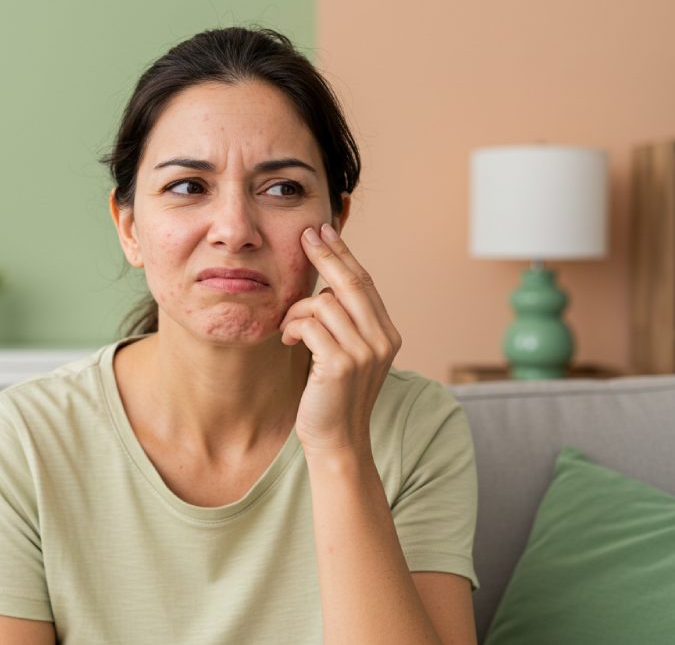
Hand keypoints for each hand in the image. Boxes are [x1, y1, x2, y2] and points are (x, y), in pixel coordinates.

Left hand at [279, 223, 401, 456]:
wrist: (337, 443)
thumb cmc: (333, 397)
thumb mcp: (347, 354)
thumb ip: (345, 322)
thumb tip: (325, 283)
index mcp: (387, 334)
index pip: (364, 282)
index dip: (344, 254)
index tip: (324, 231)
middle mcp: (382, 340)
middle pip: (350, 282)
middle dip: (326, 254)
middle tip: (305, 235)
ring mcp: (364, 352)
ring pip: (323, 302)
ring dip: (298, 311)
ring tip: (289, 330)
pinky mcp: (341, 364)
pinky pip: (310, 324)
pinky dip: (293, 327)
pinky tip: (288, 340)